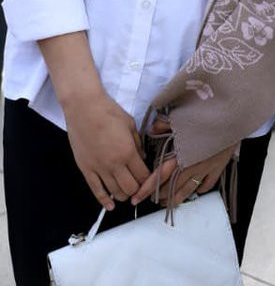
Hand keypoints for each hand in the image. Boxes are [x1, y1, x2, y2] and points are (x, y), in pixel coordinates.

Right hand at [63, 90, 149, 210]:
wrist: (84, 108)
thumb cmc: (109, 112)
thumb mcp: (130, 124)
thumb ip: (138, 144)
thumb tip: (142, 159)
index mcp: (128, 151)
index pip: (143, 175)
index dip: (148, 179)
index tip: (150, 178)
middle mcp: (114, 164)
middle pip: (130, 188)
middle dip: (138, 189)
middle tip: (139, 185)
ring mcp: (98, 169)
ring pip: (115, 193)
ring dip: (123, 195)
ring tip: (126, 191)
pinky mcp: (86, 170)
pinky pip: (96, 191)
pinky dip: (104, 201)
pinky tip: (110, 206)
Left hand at [131, 118, 236, 207]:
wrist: (232, 118)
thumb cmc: (207, 116)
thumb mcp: (183, 117)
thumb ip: (165, 124)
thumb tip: (151, 129)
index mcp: (180, 154)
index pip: (159, 175)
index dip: (146, 188)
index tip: (136, 198)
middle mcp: (191, 166)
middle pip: (172, 188)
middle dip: (160, 196)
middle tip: (151, 200)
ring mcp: (205, 169)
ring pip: (187, 191)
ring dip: (175, 199)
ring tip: (167, 203)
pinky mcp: (217, 168)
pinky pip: (206, 185)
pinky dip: (198, 190)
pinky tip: (193, 190)